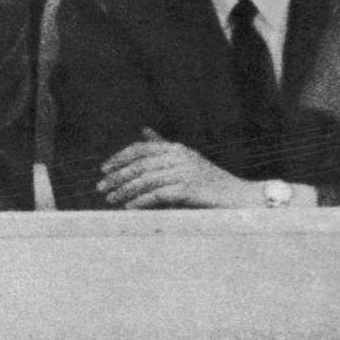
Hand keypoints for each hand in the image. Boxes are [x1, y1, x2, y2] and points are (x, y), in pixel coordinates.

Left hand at [96, 131, 263, 209]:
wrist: (239, 198)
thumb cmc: (209, 184)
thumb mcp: (185, 161)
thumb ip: (163, 147)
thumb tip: (143, 131)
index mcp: (177, 148)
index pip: (141, 149)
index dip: (120, 158)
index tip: (103, 169)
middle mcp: (180, 156)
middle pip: (140, 164)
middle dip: (117, 177)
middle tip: (100, 189)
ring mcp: (185, 172)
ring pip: (146, 180)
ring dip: (125, 191)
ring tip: (110, 200)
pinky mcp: (189, 190)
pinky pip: (158, 195)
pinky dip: (141, 202)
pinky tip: (129, 208)